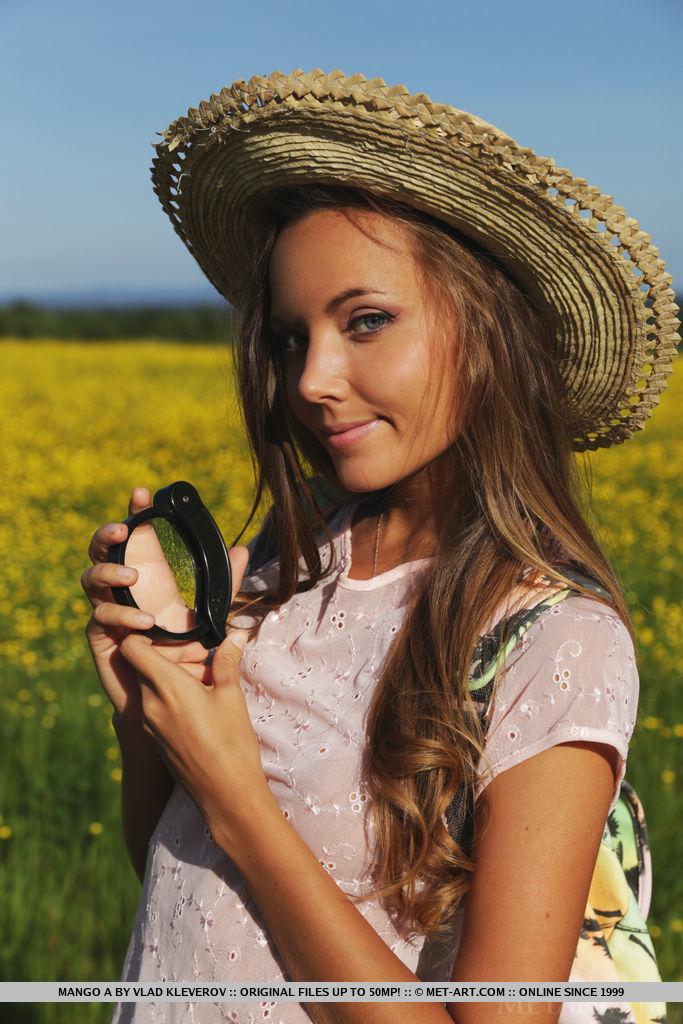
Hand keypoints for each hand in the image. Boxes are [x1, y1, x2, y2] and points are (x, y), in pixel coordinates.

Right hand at [82, 486, 248, 725]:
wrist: (166, 695)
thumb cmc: (184, 652)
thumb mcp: (209, 614)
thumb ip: (225, 584)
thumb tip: (242, 550)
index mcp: (147, 576)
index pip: (136, 537)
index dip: (135, 512)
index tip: (143, 493)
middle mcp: (122, 589)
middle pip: (102, 550)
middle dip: (108, 535)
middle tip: (124, 529)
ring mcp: (107, 611)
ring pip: (91, 579)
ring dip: (109, 573)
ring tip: (132, 576)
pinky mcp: (100, 637)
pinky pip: (101, 618)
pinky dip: (121, 617)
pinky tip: (143, 621)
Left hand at [116, 573, 269, 842]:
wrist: (225, 796)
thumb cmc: (232, 743)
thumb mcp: (232, 697)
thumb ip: (227, 662)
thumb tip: (235, 634)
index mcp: (166, 687)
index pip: (132, 647)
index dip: (145, 634)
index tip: (169, 632)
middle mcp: (148, 704)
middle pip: (139, 664)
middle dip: (162, 654)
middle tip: (195, 655)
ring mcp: (147, 723)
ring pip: (146, 686)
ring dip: (166, 677)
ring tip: (200, 680)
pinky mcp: (153, 739)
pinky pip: (151, 707)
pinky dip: (167, 698)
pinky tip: (196, 704)